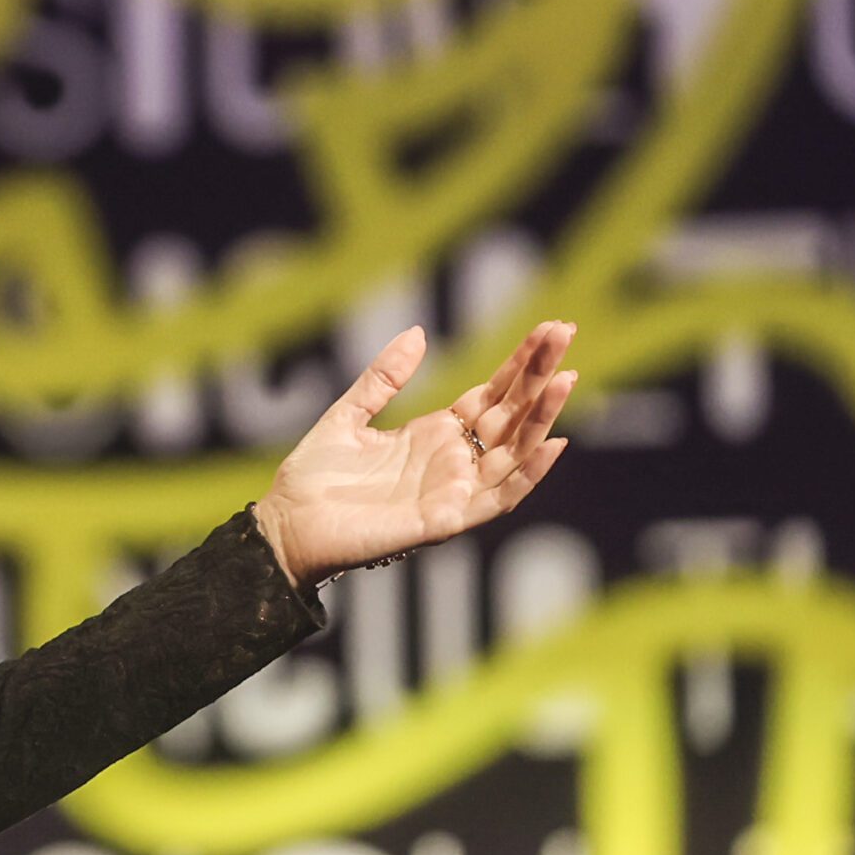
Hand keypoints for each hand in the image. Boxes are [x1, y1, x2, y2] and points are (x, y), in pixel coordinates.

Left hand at [253, 321, 576, 586]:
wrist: (289, 524)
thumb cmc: (315, 477)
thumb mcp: (349, 414)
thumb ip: (383, 378)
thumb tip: (418, 332)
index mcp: (435, 433)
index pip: (491, 394)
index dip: (520, 364)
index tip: (550, 330)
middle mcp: (453, 461)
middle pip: (510, 414)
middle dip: (539, 376)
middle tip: (565, 333)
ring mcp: (454, 490)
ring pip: (514, 451)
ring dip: (542, 417)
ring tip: (565, 379)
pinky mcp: (447, 519)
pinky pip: (498, 498)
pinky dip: (528, 474)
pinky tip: (551, 444)